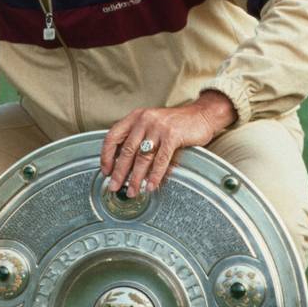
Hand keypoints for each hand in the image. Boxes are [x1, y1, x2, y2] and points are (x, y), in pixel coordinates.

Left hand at [99, 91, 236, 197]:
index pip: (113, 136)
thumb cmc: (176, 123)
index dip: (106, 155)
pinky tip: (150, 186)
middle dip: (120, 172)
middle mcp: (144, 119)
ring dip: (136, 178)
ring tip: (133, 191)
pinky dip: (155, 176)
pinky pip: (161, 160)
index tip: (105, 171)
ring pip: (142, 157)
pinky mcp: (173, 135)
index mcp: (135, 117)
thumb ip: (138, 139)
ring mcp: (158, 127)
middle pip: (127, 150)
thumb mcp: (152, 125)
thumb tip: (123, 165)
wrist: (201, 115)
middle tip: (114, 186)